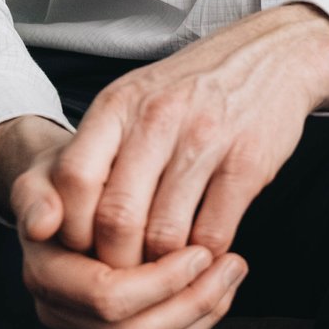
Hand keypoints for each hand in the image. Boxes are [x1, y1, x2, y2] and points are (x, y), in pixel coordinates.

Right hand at [0, 113, 247, 328]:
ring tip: (233, 271)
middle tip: (228, 263)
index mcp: (45, 274)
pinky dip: (197, 322)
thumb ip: (38, 195)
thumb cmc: (65, 181)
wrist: (69, 194)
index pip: (104, 296)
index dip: (158, 280)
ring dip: (200, 313)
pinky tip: (221, 288)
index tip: (198, 251)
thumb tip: (41, 222)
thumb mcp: (46, 175)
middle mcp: (61, 311)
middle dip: (188, 301)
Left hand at [51, 3, 328, 268]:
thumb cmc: (193, 87)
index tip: (83, 247)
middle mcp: (160, 118)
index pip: (73, 178)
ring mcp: (208, 139)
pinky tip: (202, 251)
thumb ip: (97, 150)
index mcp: (121, 104)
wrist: (272, 54)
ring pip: (165, 234)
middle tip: (124, 273)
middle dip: (116, 261)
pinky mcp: (250, 162)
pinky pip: (214, 232)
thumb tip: (56, 220)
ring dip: (161, 266)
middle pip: (116, 217)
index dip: (71, 227)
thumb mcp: (135, 98)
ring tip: (163, 268)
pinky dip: (203, 257)